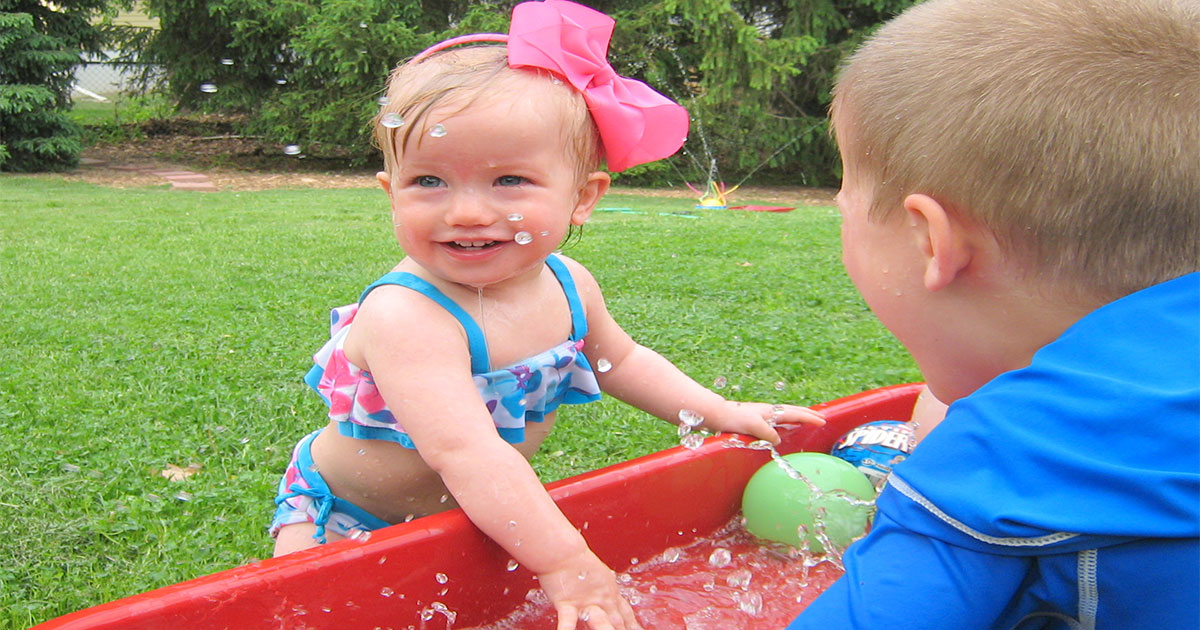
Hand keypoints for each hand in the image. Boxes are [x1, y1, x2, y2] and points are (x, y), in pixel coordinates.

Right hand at [537, 551, 642, 629]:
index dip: (633, 624)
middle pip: (618, 621)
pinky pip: (568, 620)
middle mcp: (602, 599)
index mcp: (611, 592)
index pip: (626, 613)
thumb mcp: (600, 574)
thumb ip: (605, 588)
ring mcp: (586, 602)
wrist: (564, 551)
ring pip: (601, 622)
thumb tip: (610, 594)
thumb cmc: (577, 560)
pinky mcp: (568, 603)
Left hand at [702, 401, 824, 444]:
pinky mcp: (754, 421)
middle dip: (807, 415)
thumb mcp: (754, 426)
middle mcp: (767, 411)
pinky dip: (785, 423)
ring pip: (784, 415)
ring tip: (805, 421)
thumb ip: (768, 433)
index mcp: (770, 412)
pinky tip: (781, 428)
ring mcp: (761, 415)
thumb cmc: (734, 419)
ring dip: (797, 417)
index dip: (809, 418)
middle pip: (792, 411)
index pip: (795, 414)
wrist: (716, 415)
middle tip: (820, 418)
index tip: (822, 421)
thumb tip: (779, 441)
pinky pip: (776, 420)